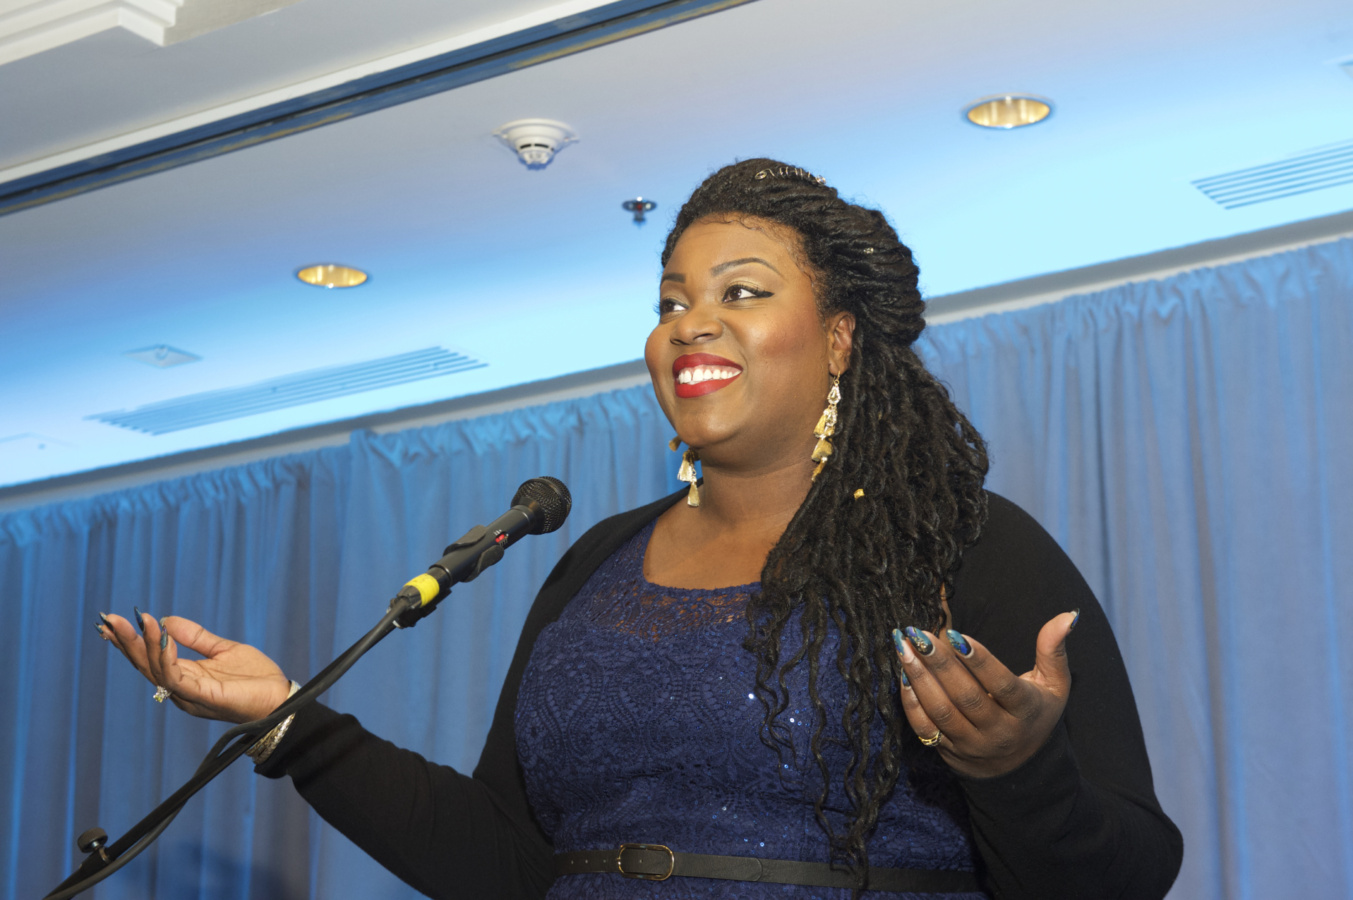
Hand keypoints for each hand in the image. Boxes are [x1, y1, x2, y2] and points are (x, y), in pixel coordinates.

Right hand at [98, 610, 291, 723]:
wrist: (281, 698)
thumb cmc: (256, 678)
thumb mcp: (223, 650)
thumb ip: (197, 637)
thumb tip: (168, 619)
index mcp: (185, 677)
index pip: (150, 659)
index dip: (131, 642)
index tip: (112, 622)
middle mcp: (181, 689)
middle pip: (145, 665)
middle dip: (127, 642)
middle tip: (109, 620)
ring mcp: (190, 695)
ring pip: (156, 671)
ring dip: (144, 646)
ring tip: (140, 621)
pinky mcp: (203, 697)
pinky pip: (177, 678)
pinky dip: (166, 658)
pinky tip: (163, 638)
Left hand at [892, 611, 1076, 778]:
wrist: (1019, 768)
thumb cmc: (1035, 713)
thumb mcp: (1054, 685)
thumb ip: (1054, 650)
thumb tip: (1067, 615)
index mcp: (1026, 711)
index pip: (1001, 685)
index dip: (979, 660)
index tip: (954, 634)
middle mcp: (999, 732)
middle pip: (966, 697)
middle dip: (939, 663)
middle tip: (918, 634)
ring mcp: (972, 745)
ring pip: (941, 712)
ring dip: (918, 678)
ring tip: (903, 647)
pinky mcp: (949, 752)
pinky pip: (925, 729)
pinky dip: (910, 703)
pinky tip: (903, 675)